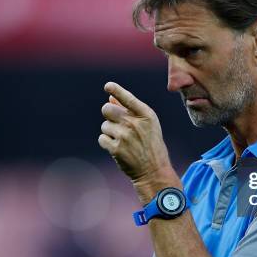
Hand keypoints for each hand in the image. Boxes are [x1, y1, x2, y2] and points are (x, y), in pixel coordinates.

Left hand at [98, 82, 178, 203]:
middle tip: (116, 123)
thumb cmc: (151, 144)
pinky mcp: (116, 148)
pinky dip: (107, 143)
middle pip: (107, 109)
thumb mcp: (147, 125)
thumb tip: (110, 97)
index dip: (116, 90)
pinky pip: (102, 138)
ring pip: (104, 125)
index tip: (108, 86)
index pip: (128, 98)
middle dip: (109, 114)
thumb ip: (129, 110)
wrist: (153, 170)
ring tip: (123, 140)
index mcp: (146, 115)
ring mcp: (125, 136)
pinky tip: (118, 148)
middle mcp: (135, 123)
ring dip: (110, 132)